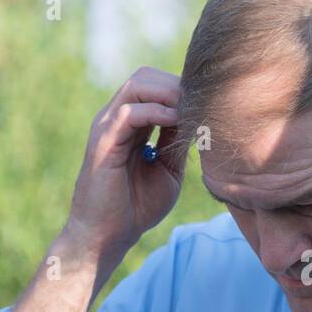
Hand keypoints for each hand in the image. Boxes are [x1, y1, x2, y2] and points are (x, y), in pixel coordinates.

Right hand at [64, 66, 182, 260]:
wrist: (110, 235)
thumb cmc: (137, 206)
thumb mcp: (168, 169)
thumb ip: (178, 143)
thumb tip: (199, 119)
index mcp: (131, 123)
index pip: (155, 86)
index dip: (182, 89)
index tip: (208, 104)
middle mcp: (116, 118)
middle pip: (146, 76)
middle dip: (177, 84)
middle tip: (201, 103)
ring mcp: (107, 127)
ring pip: (137, 85)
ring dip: (169, 92)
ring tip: (191, 110)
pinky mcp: (103, 141)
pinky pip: (130, 112)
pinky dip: (157, 111)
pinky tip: (177, 122)